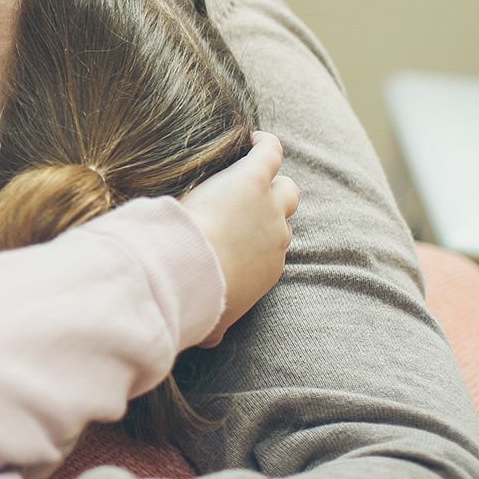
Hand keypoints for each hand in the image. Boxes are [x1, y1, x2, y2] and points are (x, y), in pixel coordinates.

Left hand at [181, 130, 298, 345]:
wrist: (193, 268)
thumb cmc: (199, 297)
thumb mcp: (212, 322)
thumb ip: (215, 328)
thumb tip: (213, 341)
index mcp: (267, 269)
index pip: (273, 249)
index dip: (258, 239)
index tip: (241, 234)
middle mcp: (277, 238)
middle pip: (286, 217)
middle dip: (270, 209)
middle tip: (248, 201)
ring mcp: (268, 207)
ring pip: (285, 188)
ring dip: (270, 179)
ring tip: (253, 164)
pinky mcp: (252, 178)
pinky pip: (270, 153)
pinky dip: (263, 144)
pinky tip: (251, 137)